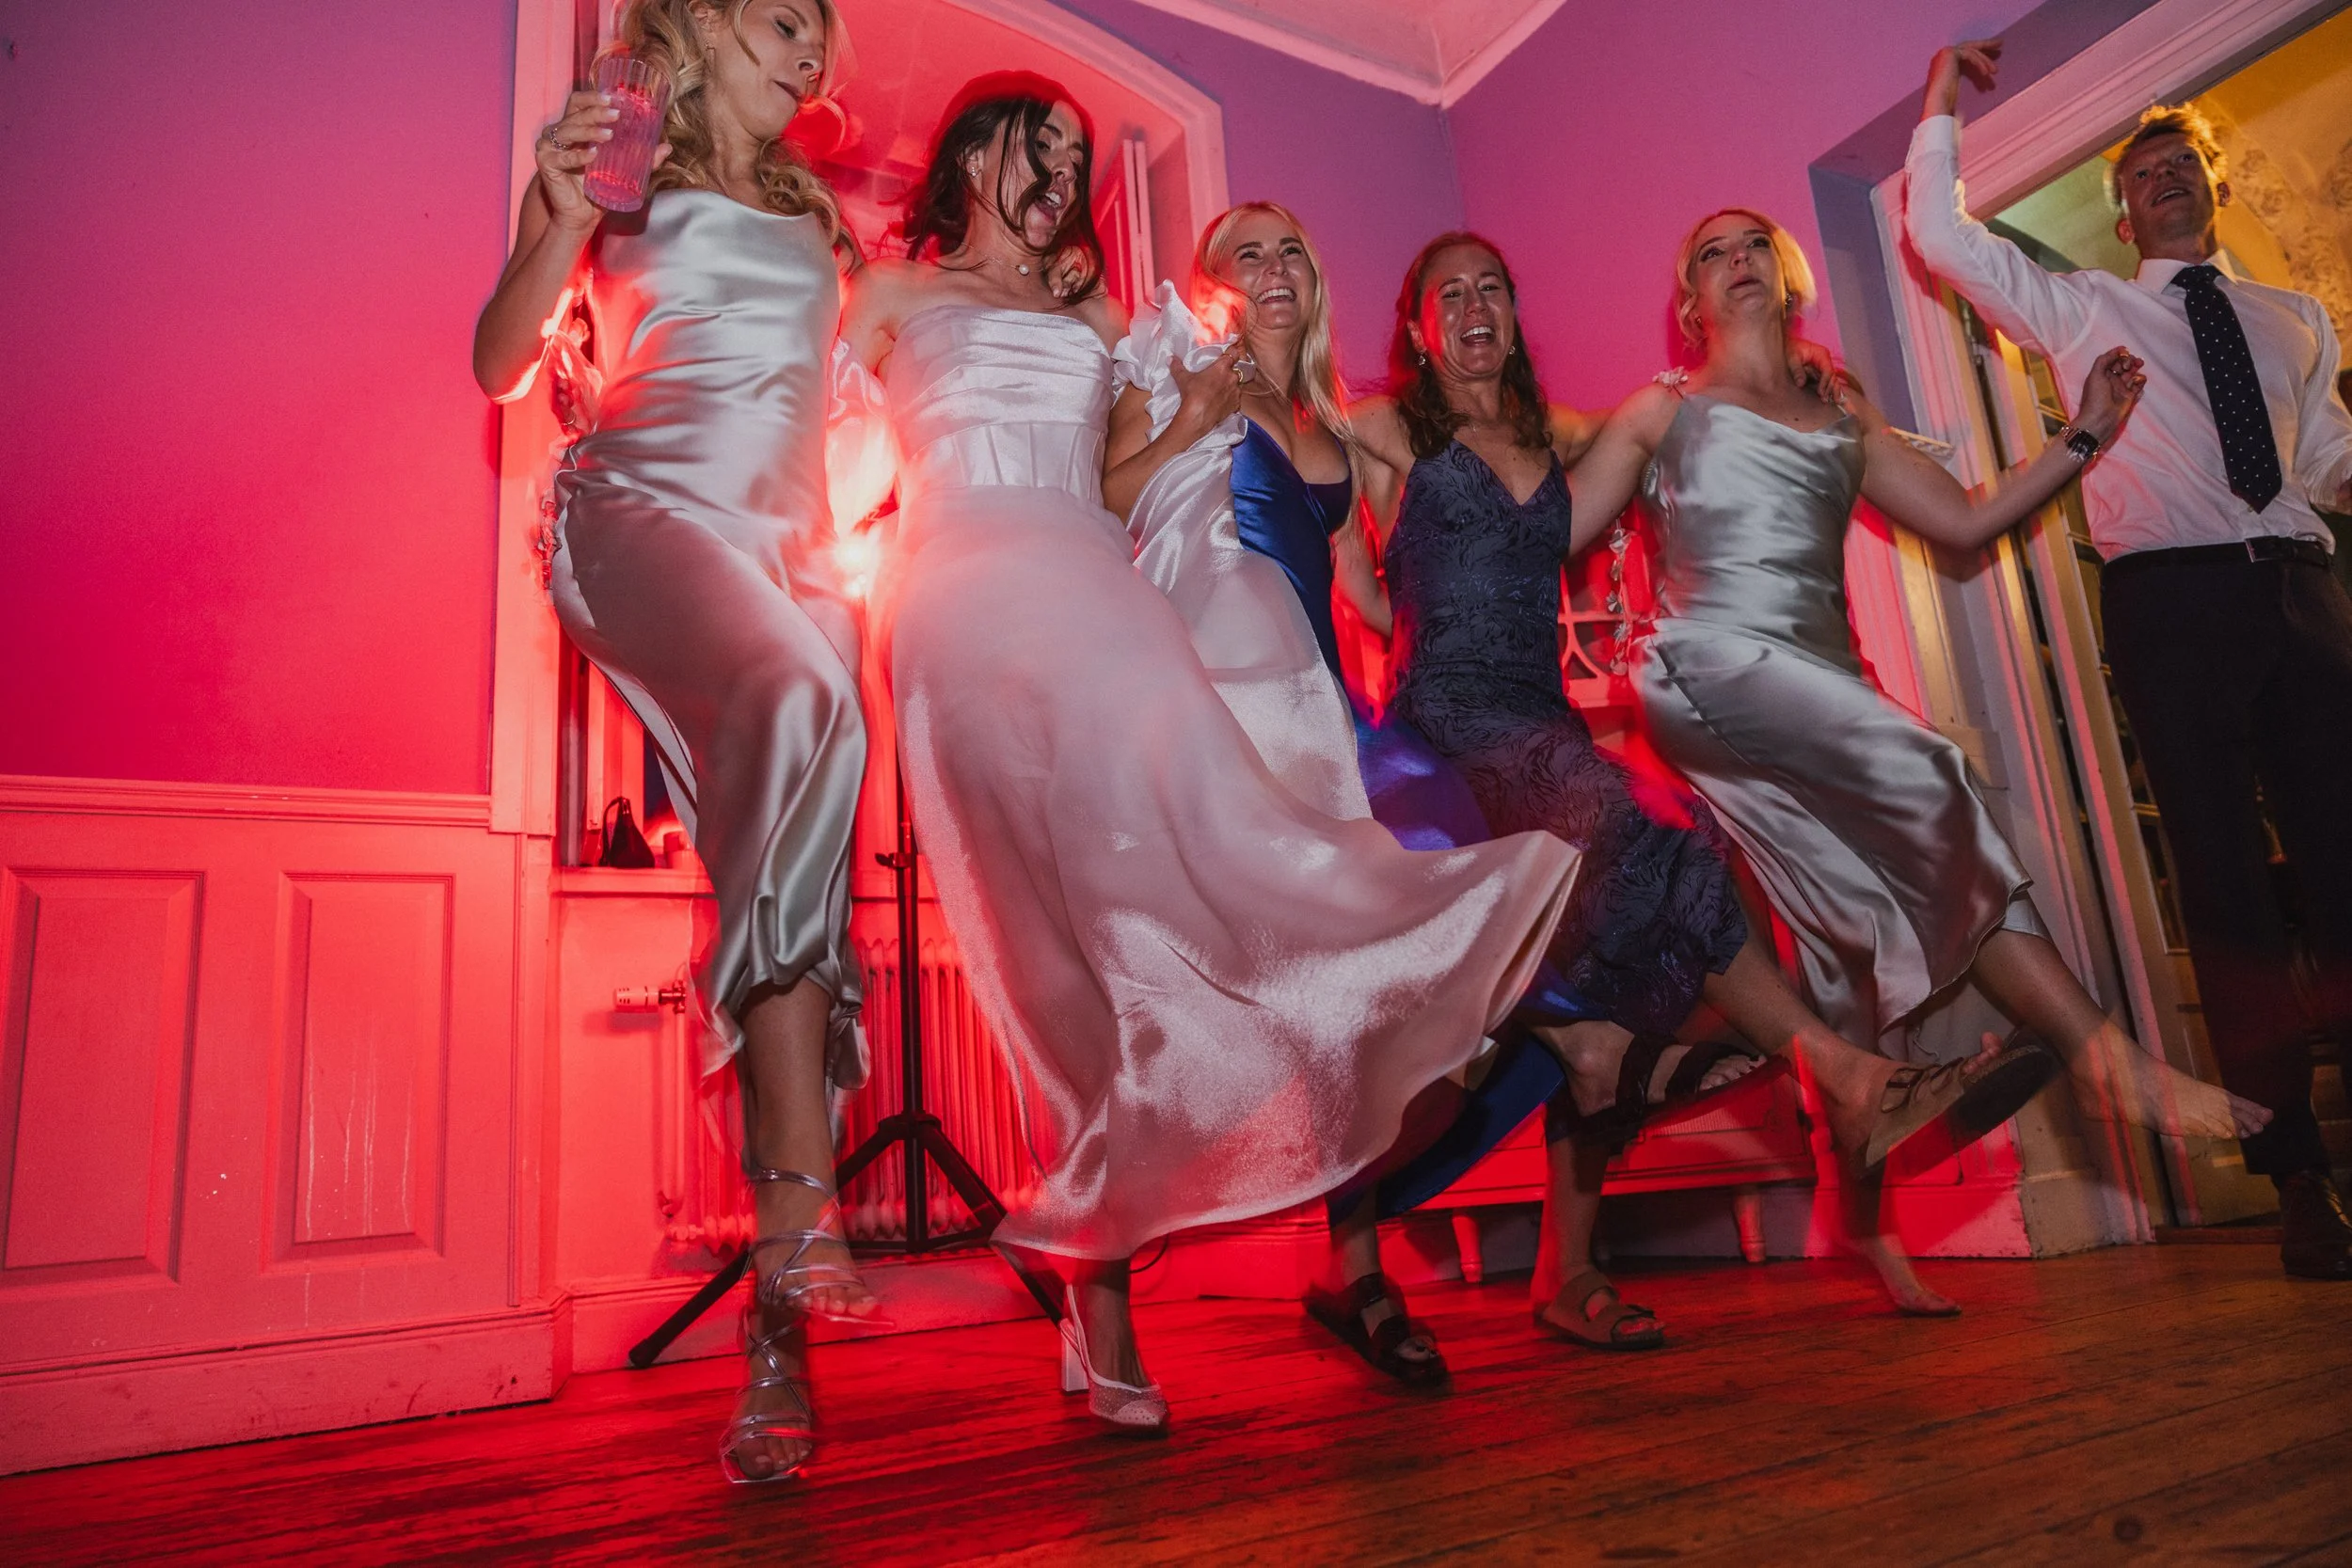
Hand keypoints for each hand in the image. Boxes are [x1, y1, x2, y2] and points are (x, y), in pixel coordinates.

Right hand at [535, 90, 671, 231]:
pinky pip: (562, 157)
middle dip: (596, 112)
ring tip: (609, 135)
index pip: (578, 102)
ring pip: (568, 131)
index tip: (613, 98)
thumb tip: (667, 147)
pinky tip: (593, 155)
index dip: (592, 97)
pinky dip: (578, 156)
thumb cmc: (598, 188)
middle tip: (616, 115)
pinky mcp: (546, 163)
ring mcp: (549, 146)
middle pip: (576, 114)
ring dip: (589, 131)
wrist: (582, 215)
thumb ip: (642, 159)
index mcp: (574, 127)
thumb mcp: (622, 170)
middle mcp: (559, 132)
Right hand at [1168, 338, 1249, 438]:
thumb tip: (1170, 359)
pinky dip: (1231, 399)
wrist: (1198, 417)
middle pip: (1235, 370)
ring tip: (1219, 390)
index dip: (1231, 353)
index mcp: (1222, 367)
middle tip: (1218, 376)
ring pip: (1236, 384)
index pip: (1233, 353)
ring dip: (1230, 385)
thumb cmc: (1192, 395)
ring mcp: (1236, 391)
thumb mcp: (1183, 378)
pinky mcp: (1236, 404)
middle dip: (1228, 372)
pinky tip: (1222, 401)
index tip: (1227, 355)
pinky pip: (1236, 398)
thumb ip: (1177, 366)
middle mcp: (1232, 377)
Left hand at [1787, 337, 1841, 401]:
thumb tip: (1800, 384)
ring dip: (1833, 391)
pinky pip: (1826, 382)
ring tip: (1834, 402)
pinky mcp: (1819, 373)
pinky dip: (1829, 390)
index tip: (1821, 393)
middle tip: (1825, 400)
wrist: (1789, 344)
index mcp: (1822, 355)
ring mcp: (1823, 367)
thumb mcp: (1792, 357)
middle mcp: (1825, 361)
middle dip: (1831, 389)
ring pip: (1832, 380)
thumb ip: (1797, 370)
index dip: (1825, 382)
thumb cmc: (1791, 348)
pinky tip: (1832, 399)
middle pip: (1832, 377)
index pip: (1827, 370)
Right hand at [1924, 38, 2001, 119]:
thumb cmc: (1946, 103)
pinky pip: (1969, 54)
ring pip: (1971, 51)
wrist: (1937, 104)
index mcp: (1942, 63)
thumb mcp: (1959, 87)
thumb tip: (1980, 79)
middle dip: (1985, 44)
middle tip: (2000, 43)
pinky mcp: (1950, 53)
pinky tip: (1986, 73)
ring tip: (1995, 71)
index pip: (1963, 53)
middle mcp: (1942, 56)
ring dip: (1985, 60)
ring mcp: (1945, 53)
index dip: (1978, 53)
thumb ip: (1966, 77)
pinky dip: (1979, 63)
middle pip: (1968, 46)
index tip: (1992, 55)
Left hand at [2074, 345, 2145, 445]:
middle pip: (2125, 363)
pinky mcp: (2130, 396)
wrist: (2100, 419)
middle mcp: (2112, 379)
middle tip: (2129, 365)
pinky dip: (2140, 380)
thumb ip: (2104, 359)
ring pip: (2133, 372)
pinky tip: (2136, 382)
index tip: (2124, 354)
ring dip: (2136, 367)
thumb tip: (2119, 350)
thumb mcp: (2095, 374)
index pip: (2114, 359)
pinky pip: (2139, 384)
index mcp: (2102, 373)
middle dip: (2130, 359)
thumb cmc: (2095, 397)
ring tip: (2137, 366)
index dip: (2120, 355)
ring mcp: (2122, 387)